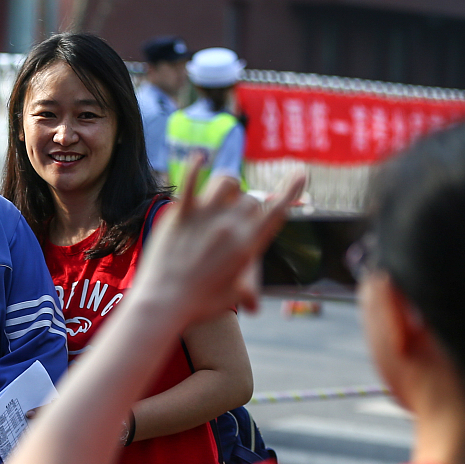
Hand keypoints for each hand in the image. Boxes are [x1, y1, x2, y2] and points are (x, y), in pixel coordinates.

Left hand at [132, 157, 304, 323]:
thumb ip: (246, 291)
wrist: (164, 302)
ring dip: (229, 183)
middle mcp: (231, 225)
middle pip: (251, 199)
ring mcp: (205, 216)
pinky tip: (199, 157)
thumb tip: (253, 306)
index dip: (291, 190)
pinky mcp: (180, 212)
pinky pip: (191, 181)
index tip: (300, 172)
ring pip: (226, 181)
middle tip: (239, 214)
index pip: (277, 211)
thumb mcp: (231, 297)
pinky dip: (196, 166)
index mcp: (249, 245)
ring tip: (225, 191)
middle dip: (249, 204)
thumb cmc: (199, 304)